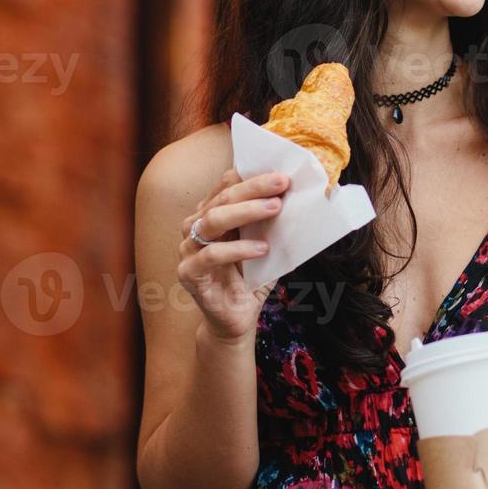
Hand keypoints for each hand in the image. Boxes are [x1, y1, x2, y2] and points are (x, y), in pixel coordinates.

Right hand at [176, 168, 288, 344]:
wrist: (237, 317)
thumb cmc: (252, 276)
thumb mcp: (266, 242)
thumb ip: (272, 221)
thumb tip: (299, 195)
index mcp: (212, 213)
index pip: (227, 185)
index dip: (252, 176)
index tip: (282, 171)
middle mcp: (195, 226)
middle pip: (222, 198)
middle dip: (254, 188)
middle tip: (282, 182)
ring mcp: (188, 249)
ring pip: (212, 220)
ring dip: (246, 211)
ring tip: (275, 208)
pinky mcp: (188, 273)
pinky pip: (212, 255)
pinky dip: (238, 249)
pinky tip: (262, 249)